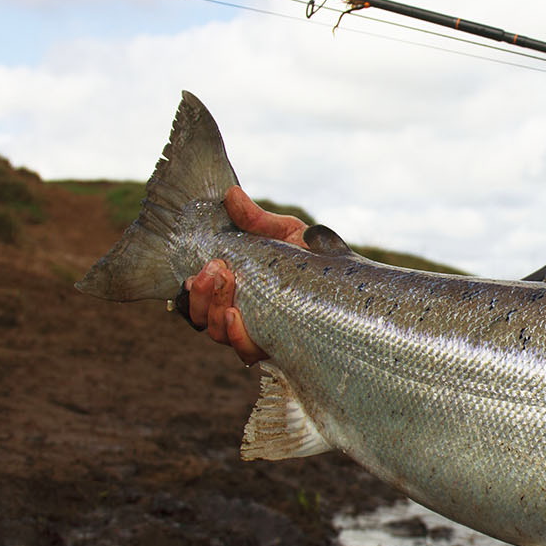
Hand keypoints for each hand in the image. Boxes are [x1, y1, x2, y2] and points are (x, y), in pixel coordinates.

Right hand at [182, 186, 307, 364]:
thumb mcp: (284, 232)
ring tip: (226, 283)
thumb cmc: (313, 257)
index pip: (201, 298)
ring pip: (218, 334)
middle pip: (204, 318)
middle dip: (202, 295)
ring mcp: (259, 333)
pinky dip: (236, 335)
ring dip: (214, 311)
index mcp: (236, 290)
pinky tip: (235, 315)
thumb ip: (255, 219)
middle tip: (216, 270)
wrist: (352, 279)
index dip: (193, 290)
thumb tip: (231, 194)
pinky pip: (247, 352)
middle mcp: (242, 315)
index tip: (200, 268)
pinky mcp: (278, 347)